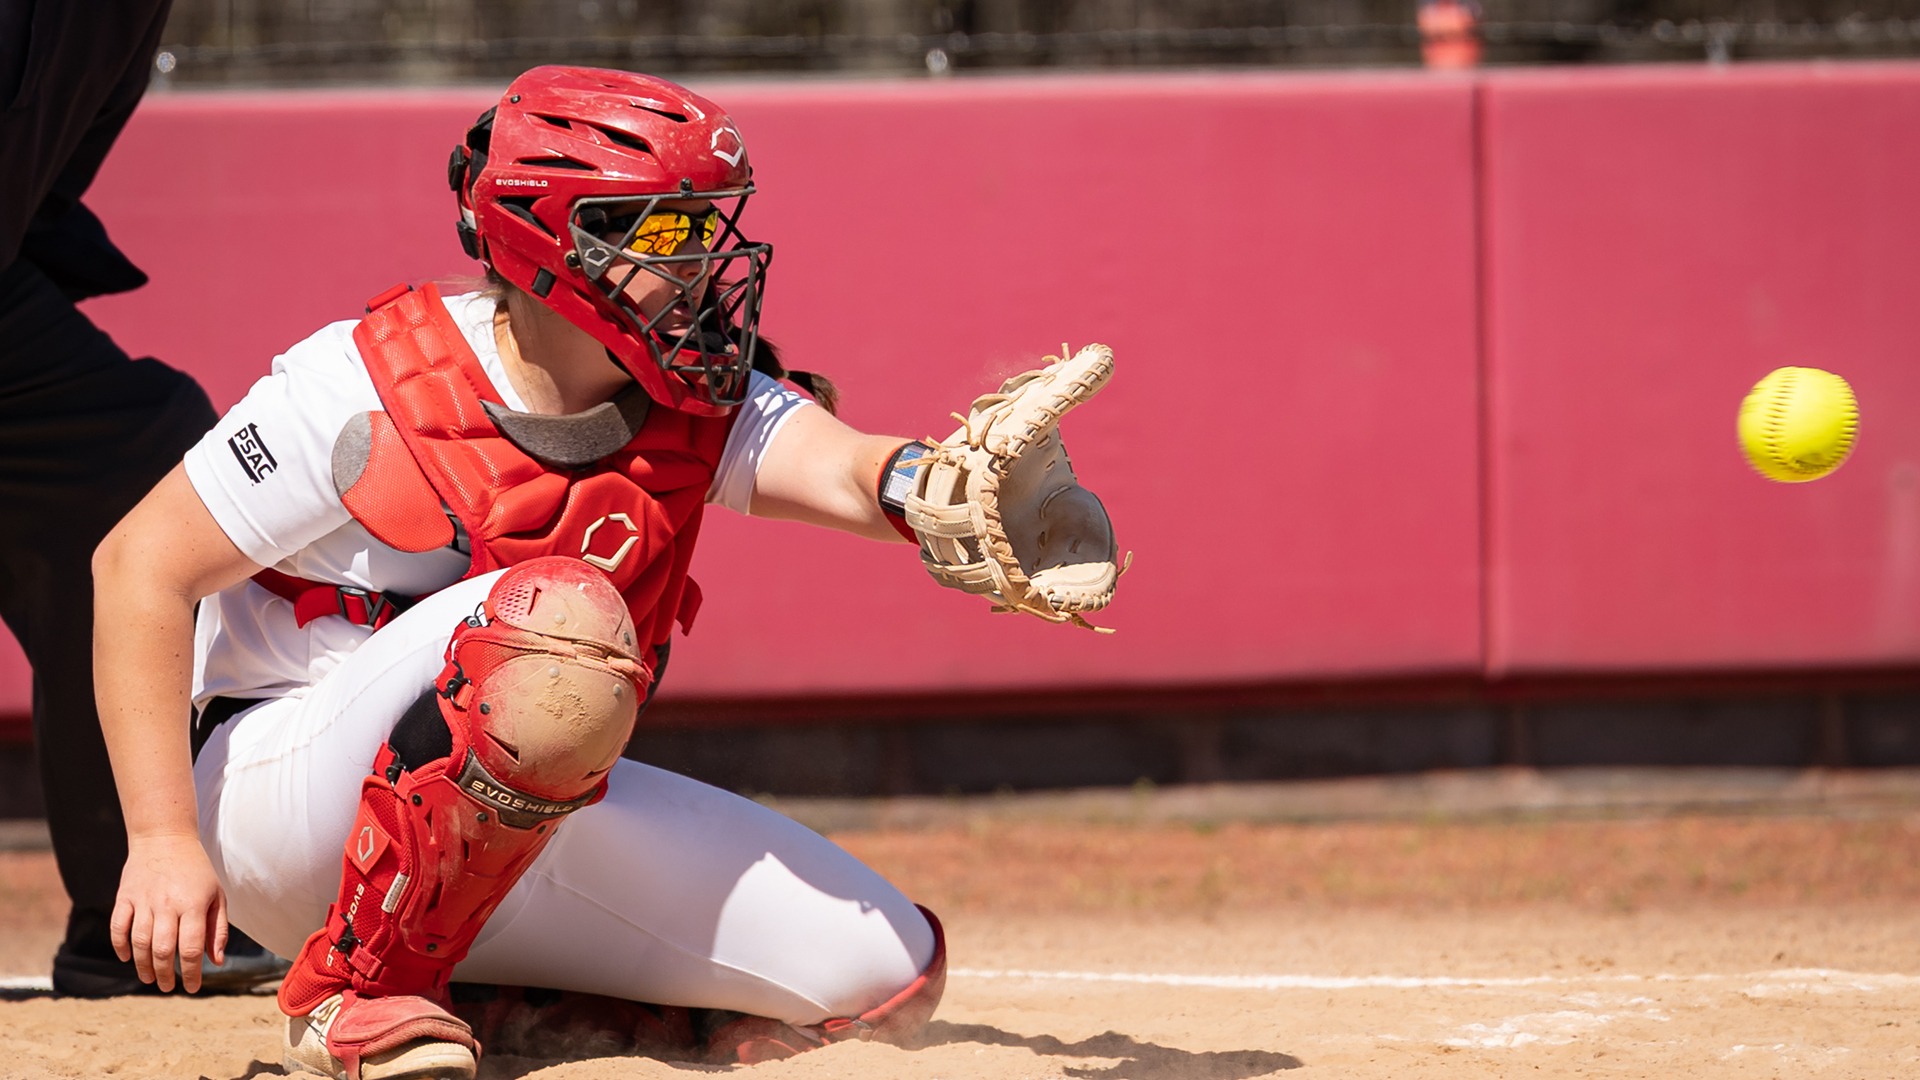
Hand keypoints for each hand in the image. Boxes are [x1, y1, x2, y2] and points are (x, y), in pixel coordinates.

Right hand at [111, 832, 227, 992]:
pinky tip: (127, 958)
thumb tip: (216, 962)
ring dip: (143, 966)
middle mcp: (167, 905)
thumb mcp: (216, 895)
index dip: (191, 973)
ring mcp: (143, 901)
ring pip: (140, 942)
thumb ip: (217, 929)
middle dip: (165, 974)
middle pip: (163, 950)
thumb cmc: (196, 871)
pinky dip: (120, 946)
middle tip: (167, 987)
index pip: (191, 948)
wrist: (164, 837)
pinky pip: (118, 927)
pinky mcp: (125, 897)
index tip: (192, 988)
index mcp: (192, 905)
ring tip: (149, 979)